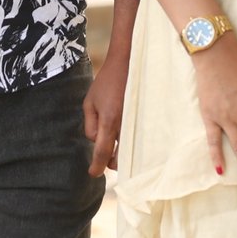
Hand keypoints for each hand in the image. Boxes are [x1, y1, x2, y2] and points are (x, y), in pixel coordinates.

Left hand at [83, 54, 127, 175]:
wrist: (129, 64)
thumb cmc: (106, 82)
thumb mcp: (90, 101)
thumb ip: (90, 125)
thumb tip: (96, 141)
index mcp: (109, 121)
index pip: (102, 152)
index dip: (97, 166)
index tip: (93, 173)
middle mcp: (125, 125)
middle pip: (119, 158)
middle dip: (110, 162)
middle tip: (104, 158)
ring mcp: (137, 124)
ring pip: (131, 151)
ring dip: (122, 154)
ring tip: (115, 148)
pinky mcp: (146, 120)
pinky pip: (139, 140)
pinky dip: (133, 144)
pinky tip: (127, 139)